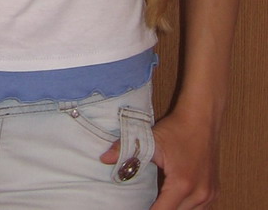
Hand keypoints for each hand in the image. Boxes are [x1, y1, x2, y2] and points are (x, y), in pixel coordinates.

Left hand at [100, 111, 218, 208]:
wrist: (203, 117)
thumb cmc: (177, 128)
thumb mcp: (151, 138)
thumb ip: (125, 150)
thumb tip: (104, 159)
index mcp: (182, 185)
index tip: (136, 208)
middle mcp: (199, 194)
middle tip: (146, 202)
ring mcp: (209, 194)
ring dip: (173, 209)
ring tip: (158, 201)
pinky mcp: (213, 190)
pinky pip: (200, 209)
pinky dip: (186, 207)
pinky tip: (174, 200)